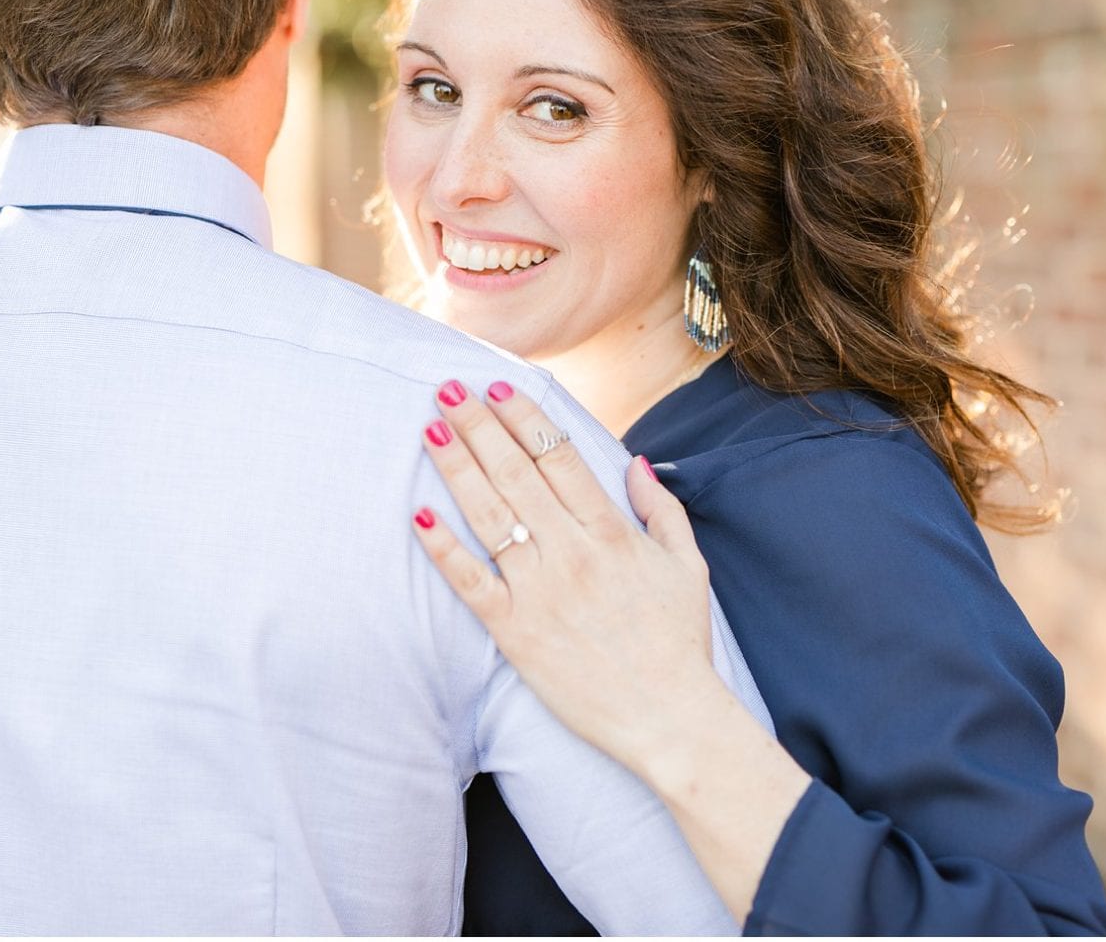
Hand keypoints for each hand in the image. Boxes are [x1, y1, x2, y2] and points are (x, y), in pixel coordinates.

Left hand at [412, 379, 728, 771]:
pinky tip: (419, 514)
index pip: (558, 456)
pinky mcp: (515, 631)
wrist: (668, 718)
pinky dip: (443, 547)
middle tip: (448, 389)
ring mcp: (540, 590)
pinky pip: (470, 581)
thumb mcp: (686, 566)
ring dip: (456, 467)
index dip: (524, 417)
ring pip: (489, 515)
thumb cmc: (679, 643)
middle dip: (479, 426)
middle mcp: (572, 553)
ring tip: (431, 429)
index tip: (498, 388)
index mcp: (612, 533)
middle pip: (515, 473)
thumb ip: (661, 510)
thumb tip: (635, 463)